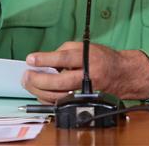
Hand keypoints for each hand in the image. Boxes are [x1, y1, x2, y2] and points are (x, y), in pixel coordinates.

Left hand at [23, 42, 148, 102]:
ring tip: (28, 83)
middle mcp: (88, 75)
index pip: (64, 58)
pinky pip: (62, 102)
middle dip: (38, 80)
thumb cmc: (102, 58)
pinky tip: (39, 91)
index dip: (45, 59)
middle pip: (59, 82)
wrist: (121, 74)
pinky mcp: (83, 99)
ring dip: (39, 91)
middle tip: (26, 75)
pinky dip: (48, 98)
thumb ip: (65, 50)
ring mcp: (86, 90)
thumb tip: (45, 60)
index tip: (31, 59)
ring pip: (59, 96)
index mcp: (88, 57)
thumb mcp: (84, 46)